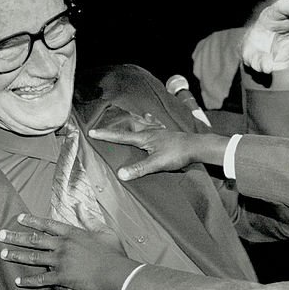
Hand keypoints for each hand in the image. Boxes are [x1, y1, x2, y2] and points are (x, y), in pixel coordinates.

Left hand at [0, 213, 139, 289]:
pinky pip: (41, 279)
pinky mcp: (62, 277)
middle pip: (34, 239)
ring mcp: (60, 261)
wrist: (117, 273)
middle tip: (1, 235)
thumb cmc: (114, 253)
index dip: (32, 220)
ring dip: (17, 255)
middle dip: (16, 236)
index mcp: (72, 233)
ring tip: (4, 254)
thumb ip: (89, 218)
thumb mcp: (104, 230)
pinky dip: (29, 281)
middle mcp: (62, 245)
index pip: (48, 224)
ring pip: (33, 257)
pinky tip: (18, 281)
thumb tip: (80, 206)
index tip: (20, 218)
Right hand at [87, 125, 228, 180]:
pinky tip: (149, 117)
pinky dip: (148, 120)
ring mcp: (158, 130)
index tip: (92, 132)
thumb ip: (139, 169)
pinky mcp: (166, 132)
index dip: (105, 135)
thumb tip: (120, 174)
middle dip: (115, 124)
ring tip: (124, 114)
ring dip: (131, 119)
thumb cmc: (177, 154)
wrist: (196, 146)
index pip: (120, 136)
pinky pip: (154, 123)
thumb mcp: (157, 164)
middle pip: (129, 125)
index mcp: (144, 137)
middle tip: (104, 122)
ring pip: (141, 122)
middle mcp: (149, 131)